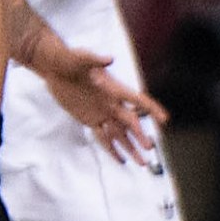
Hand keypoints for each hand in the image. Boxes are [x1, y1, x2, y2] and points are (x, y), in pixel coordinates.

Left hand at [26, 42, 163, 159]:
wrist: (55, 67)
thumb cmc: (70, 59)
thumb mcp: (81, 58)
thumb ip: (95, 60)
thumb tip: (109, 59)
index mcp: (114, 88)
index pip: (137, 100)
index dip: (152, 109)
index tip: (164, 119)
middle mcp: (111, 103)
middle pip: (130, 122)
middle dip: (140, 135)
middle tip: (150, 147)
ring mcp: (102, 113)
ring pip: (120, 134)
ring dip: (131, 148)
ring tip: (142, 163)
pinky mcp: (90, 119)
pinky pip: (103, 137)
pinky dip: (112, 149)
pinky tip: (121, 159)